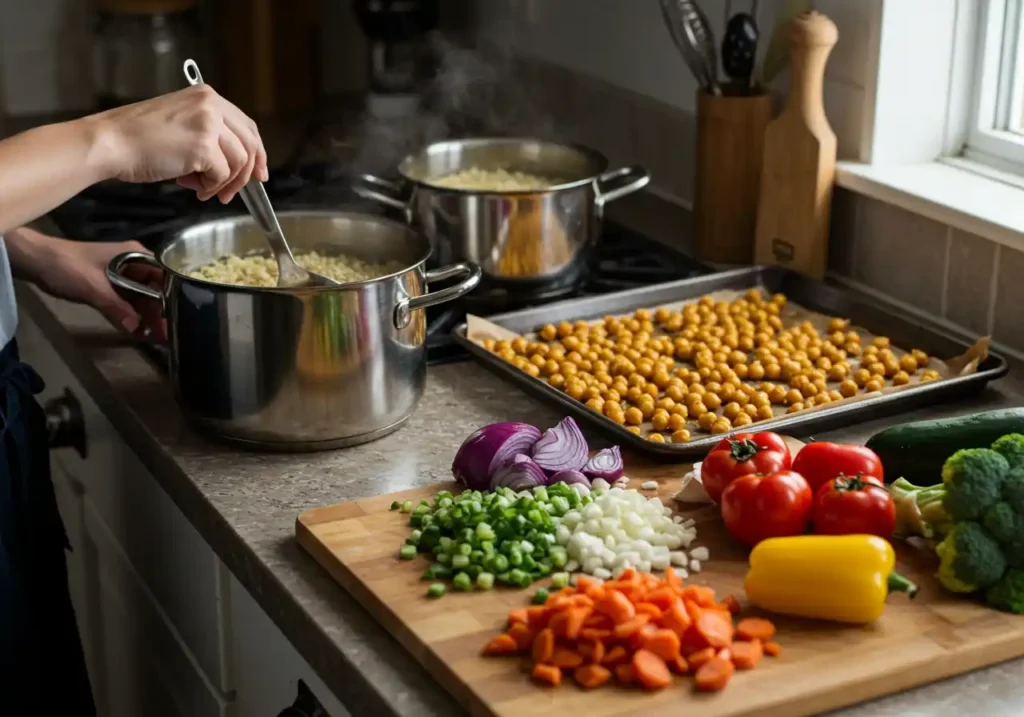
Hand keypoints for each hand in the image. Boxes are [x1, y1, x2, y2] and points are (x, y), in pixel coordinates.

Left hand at [6, 228, 165, 340]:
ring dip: (146, 317)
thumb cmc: (67, 266)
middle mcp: (133, 265)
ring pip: (141, 298)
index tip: (180, 316)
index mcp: (136, 256)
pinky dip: (131, 316)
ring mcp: (121, 276)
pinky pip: (126, 303)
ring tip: (157, 338)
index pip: (165, 275)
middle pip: (155, 290)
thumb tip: (137, 329)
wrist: (35, 261)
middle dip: (161, 312)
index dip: (175, 295)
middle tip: (168, 334)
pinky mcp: (110, 287)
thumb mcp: (93, 288)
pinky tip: (138, 332)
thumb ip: (117, 308)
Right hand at [85, 85, 267, 203]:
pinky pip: (222, 174)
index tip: (259, 173)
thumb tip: (236, 167)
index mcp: (207, 97)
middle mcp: (211, 105)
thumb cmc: (138, 139)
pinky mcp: (203, 146)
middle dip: (247, 174)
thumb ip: (210, 137)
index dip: (257, 152)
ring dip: (225, 183)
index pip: (247, 126)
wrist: (110, 142)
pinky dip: (211, 187)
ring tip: (205, 191)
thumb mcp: (181, 125)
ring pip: (240, 162)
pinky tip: (194, 188)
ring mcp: (209, 124)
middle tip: (232, 192)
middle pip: (250, 144)